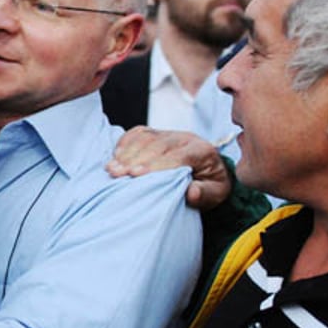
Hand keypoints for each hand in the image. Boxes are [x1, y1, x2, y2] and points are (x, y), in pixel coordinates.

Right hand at [106, 126, 231, 209]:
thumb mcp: (215, 194)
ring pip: (145, 138)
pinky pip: (138, 132)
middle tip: (116, 173)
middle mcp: (185, 138)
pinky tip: (115, 156)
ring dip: (126, 153)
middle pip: (156, 145)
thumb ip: (205, 194)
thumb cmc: (208, 185)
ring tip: (111, 168)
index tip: (135, 174)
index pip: (176, 156)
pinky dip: (125, 143)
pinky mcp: (156, 133)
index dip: (155, 164)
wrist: (209, 171)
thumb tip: (191, 192)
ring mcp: (169, 134)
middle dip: (134, 159)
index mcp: (202, 151)